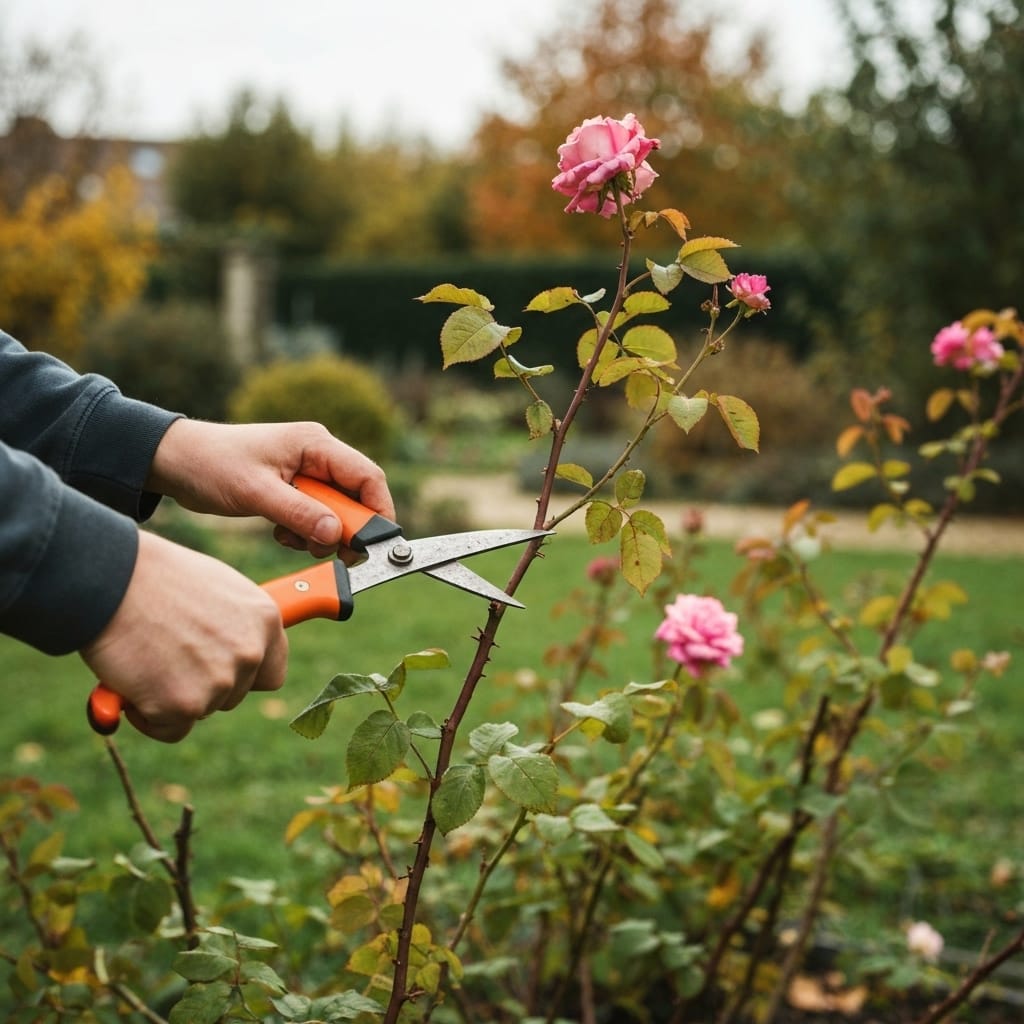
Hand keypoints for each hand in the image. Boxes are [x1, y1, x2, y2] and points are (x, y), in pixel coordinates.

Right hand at [80, 531, 286, 741]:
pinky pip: (169, 729)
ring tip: (147, 656)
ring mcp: (219, 682)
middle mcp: (250, 653)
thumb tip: (232, 650)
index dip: (245, 677)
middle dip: (203, 685)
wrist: (111, 579)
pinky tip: (132, 682)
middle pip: (234, 696)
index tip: (222, 673)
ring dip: (173, 697)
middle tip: (168, 656)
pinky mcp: (183, 705)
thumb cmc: (156, 577)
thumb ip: (234, 624)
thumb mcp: (216, 589)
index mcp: (265, 619)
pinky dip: (148, 716)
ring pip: (201, 711)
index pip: (272, 673)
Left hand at [147, 420, 394, 557]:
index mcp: (316, 444)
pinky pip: (316, 516)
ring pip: (335, 511)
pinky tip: (281, 534)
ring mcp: (306, 472)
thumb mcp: (256, 492)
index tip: (373, 544)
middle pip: (355, 497)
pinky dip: (305, 532)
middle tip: (326, 551)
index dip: (378, 512)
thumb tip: (336, 535)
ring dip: (321, 533)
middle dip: (344, 529)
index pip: (367, 477)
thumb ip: (300, 513)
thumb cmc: (211, 464)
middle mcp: (317, 455)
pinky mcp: (294, 488)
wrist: (174, 462)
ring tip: (292, 539)